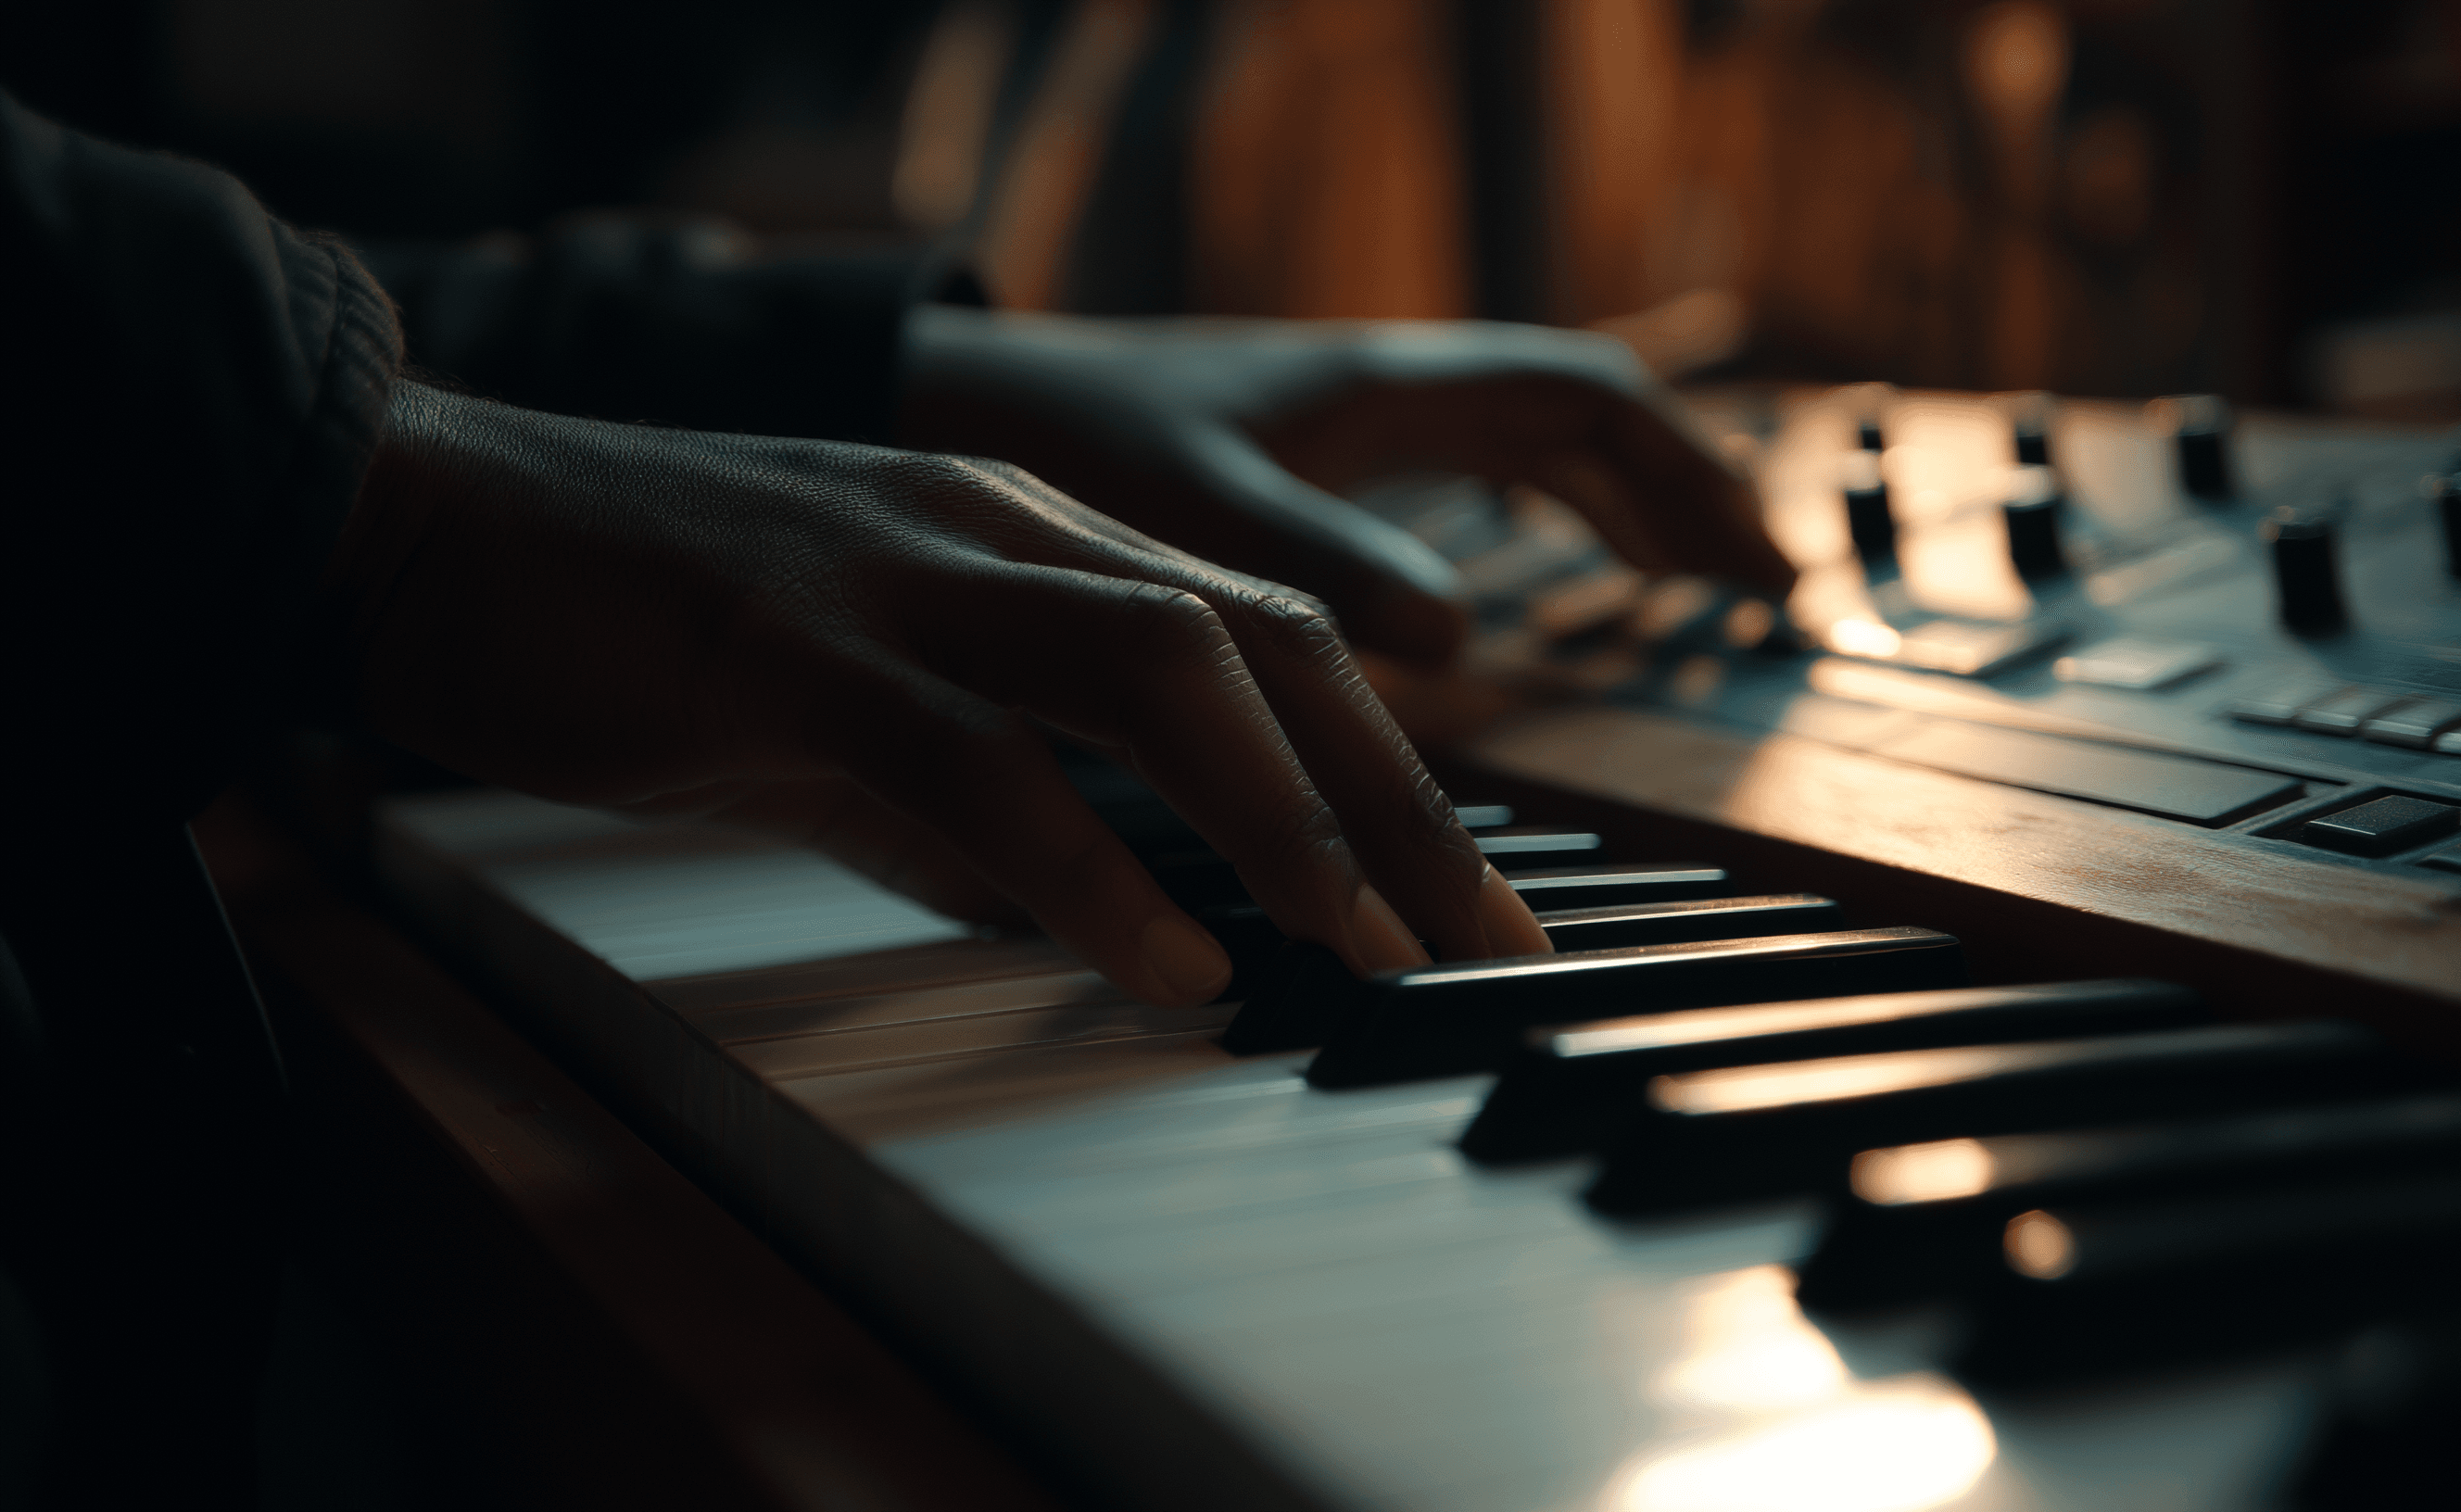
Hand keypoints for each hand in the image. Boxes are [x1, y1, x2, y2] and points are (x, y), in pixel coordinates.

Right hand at [341, 385, 1551, 1004]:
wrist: (426, 521)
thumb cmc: (640, 617)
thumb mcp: (846, 710)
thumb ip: (964, 798)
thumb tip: (1064, 909)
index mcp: (1024, 537)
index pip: (1266, 636)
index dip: (1392, 767)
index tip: (1474, 901)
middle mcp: (997, 533)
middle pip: (1263, 644)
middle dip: (1398, 801)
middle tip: (1486, 945)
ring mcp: (899, 578)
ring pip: (1155, 668)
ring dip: (1285, 817)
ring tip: (1369, 949)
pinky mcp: (786, 648)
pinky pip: (975, 757)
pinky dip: (1091, 868)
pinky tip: (1170, 961)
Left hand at [901, 307, 1795, 665]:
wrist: (965, 402)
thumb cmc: (1074, 445)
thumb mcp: (1201, 515)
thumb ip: (1329, 568)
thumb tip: (1461, 640)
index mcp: (1389, 384)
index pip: (1584, 401)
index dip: (1685, 475)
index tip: (1755, 560)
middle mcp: (1391, 388)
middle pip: (1581, 421)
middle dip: (1680, 494)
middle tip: (1761, 588)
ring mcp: (1358, 419)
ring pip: (1528, 444)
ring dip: (1617, 504)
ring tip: (1690, 582)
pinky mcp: (1312, 458)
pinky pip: (1465, 472)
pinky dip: (1530, 519)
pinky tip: (1531, 587)